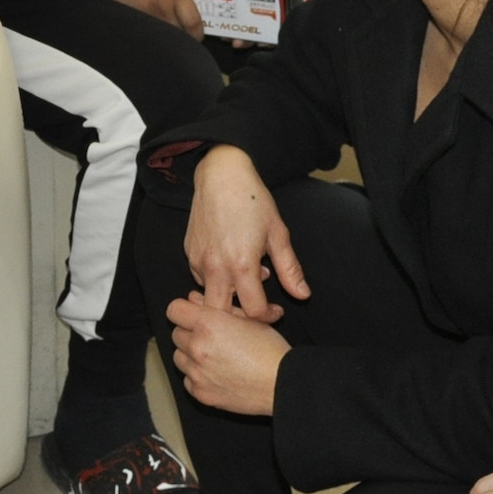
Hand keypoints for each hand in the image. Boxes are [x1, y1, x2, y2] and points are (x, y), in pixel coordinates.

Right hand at [113, 0, 209, 39]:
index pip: (193, 23)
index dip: (200, 31)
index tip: (201, 29)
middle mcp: (162, 9)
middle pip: (180, 34)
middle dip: (187, 34)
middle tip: (188, 26)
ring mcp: (146, 16)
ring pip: (165, 33)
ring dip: (171, 31)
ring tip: (171, 21)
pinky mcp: (133, 16)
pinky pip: (149, 28)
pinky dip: (155, 27)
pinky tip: (153, 17)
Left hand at [166, 291, 288, 414]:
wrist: (282, 385)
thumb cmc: (270, 350)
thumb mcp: (250, 319)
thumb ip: (219, 306)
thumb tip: (194, 298)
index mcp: (209, 323)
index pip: (174, 310)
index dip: (184, 311)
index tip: (192, 315)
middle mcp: (198, 347)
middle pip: (176, 334)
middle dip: (189, 333)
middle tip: (211, 338)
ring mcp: (197, 372)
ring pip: (178, 357)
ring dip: (190, 355)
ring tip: (214, 357)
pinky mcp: (200, 393)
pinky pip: (187, 380)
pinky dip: (197, 376)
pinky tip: (217, 374)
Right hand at [184, 145, 306, 322]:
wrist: (222, 176)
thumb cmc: (253, 202)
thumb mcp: (278, 234)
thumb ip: (289, 269)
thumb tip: (303, 296)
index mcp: (241, 265)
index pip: (253, 311)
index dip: (267, 316)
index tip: (276, 309)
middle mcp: (216, 268)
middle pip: (221, 315)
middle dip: (240, 317)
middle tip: (256, 306)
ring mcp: (199, 261)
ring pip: (208, 298)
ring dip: (227, 297)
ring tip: (245, 278)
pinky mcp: (189, 254)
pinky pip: (200, 279)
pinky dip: (215, 280)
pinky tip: (229, 264)